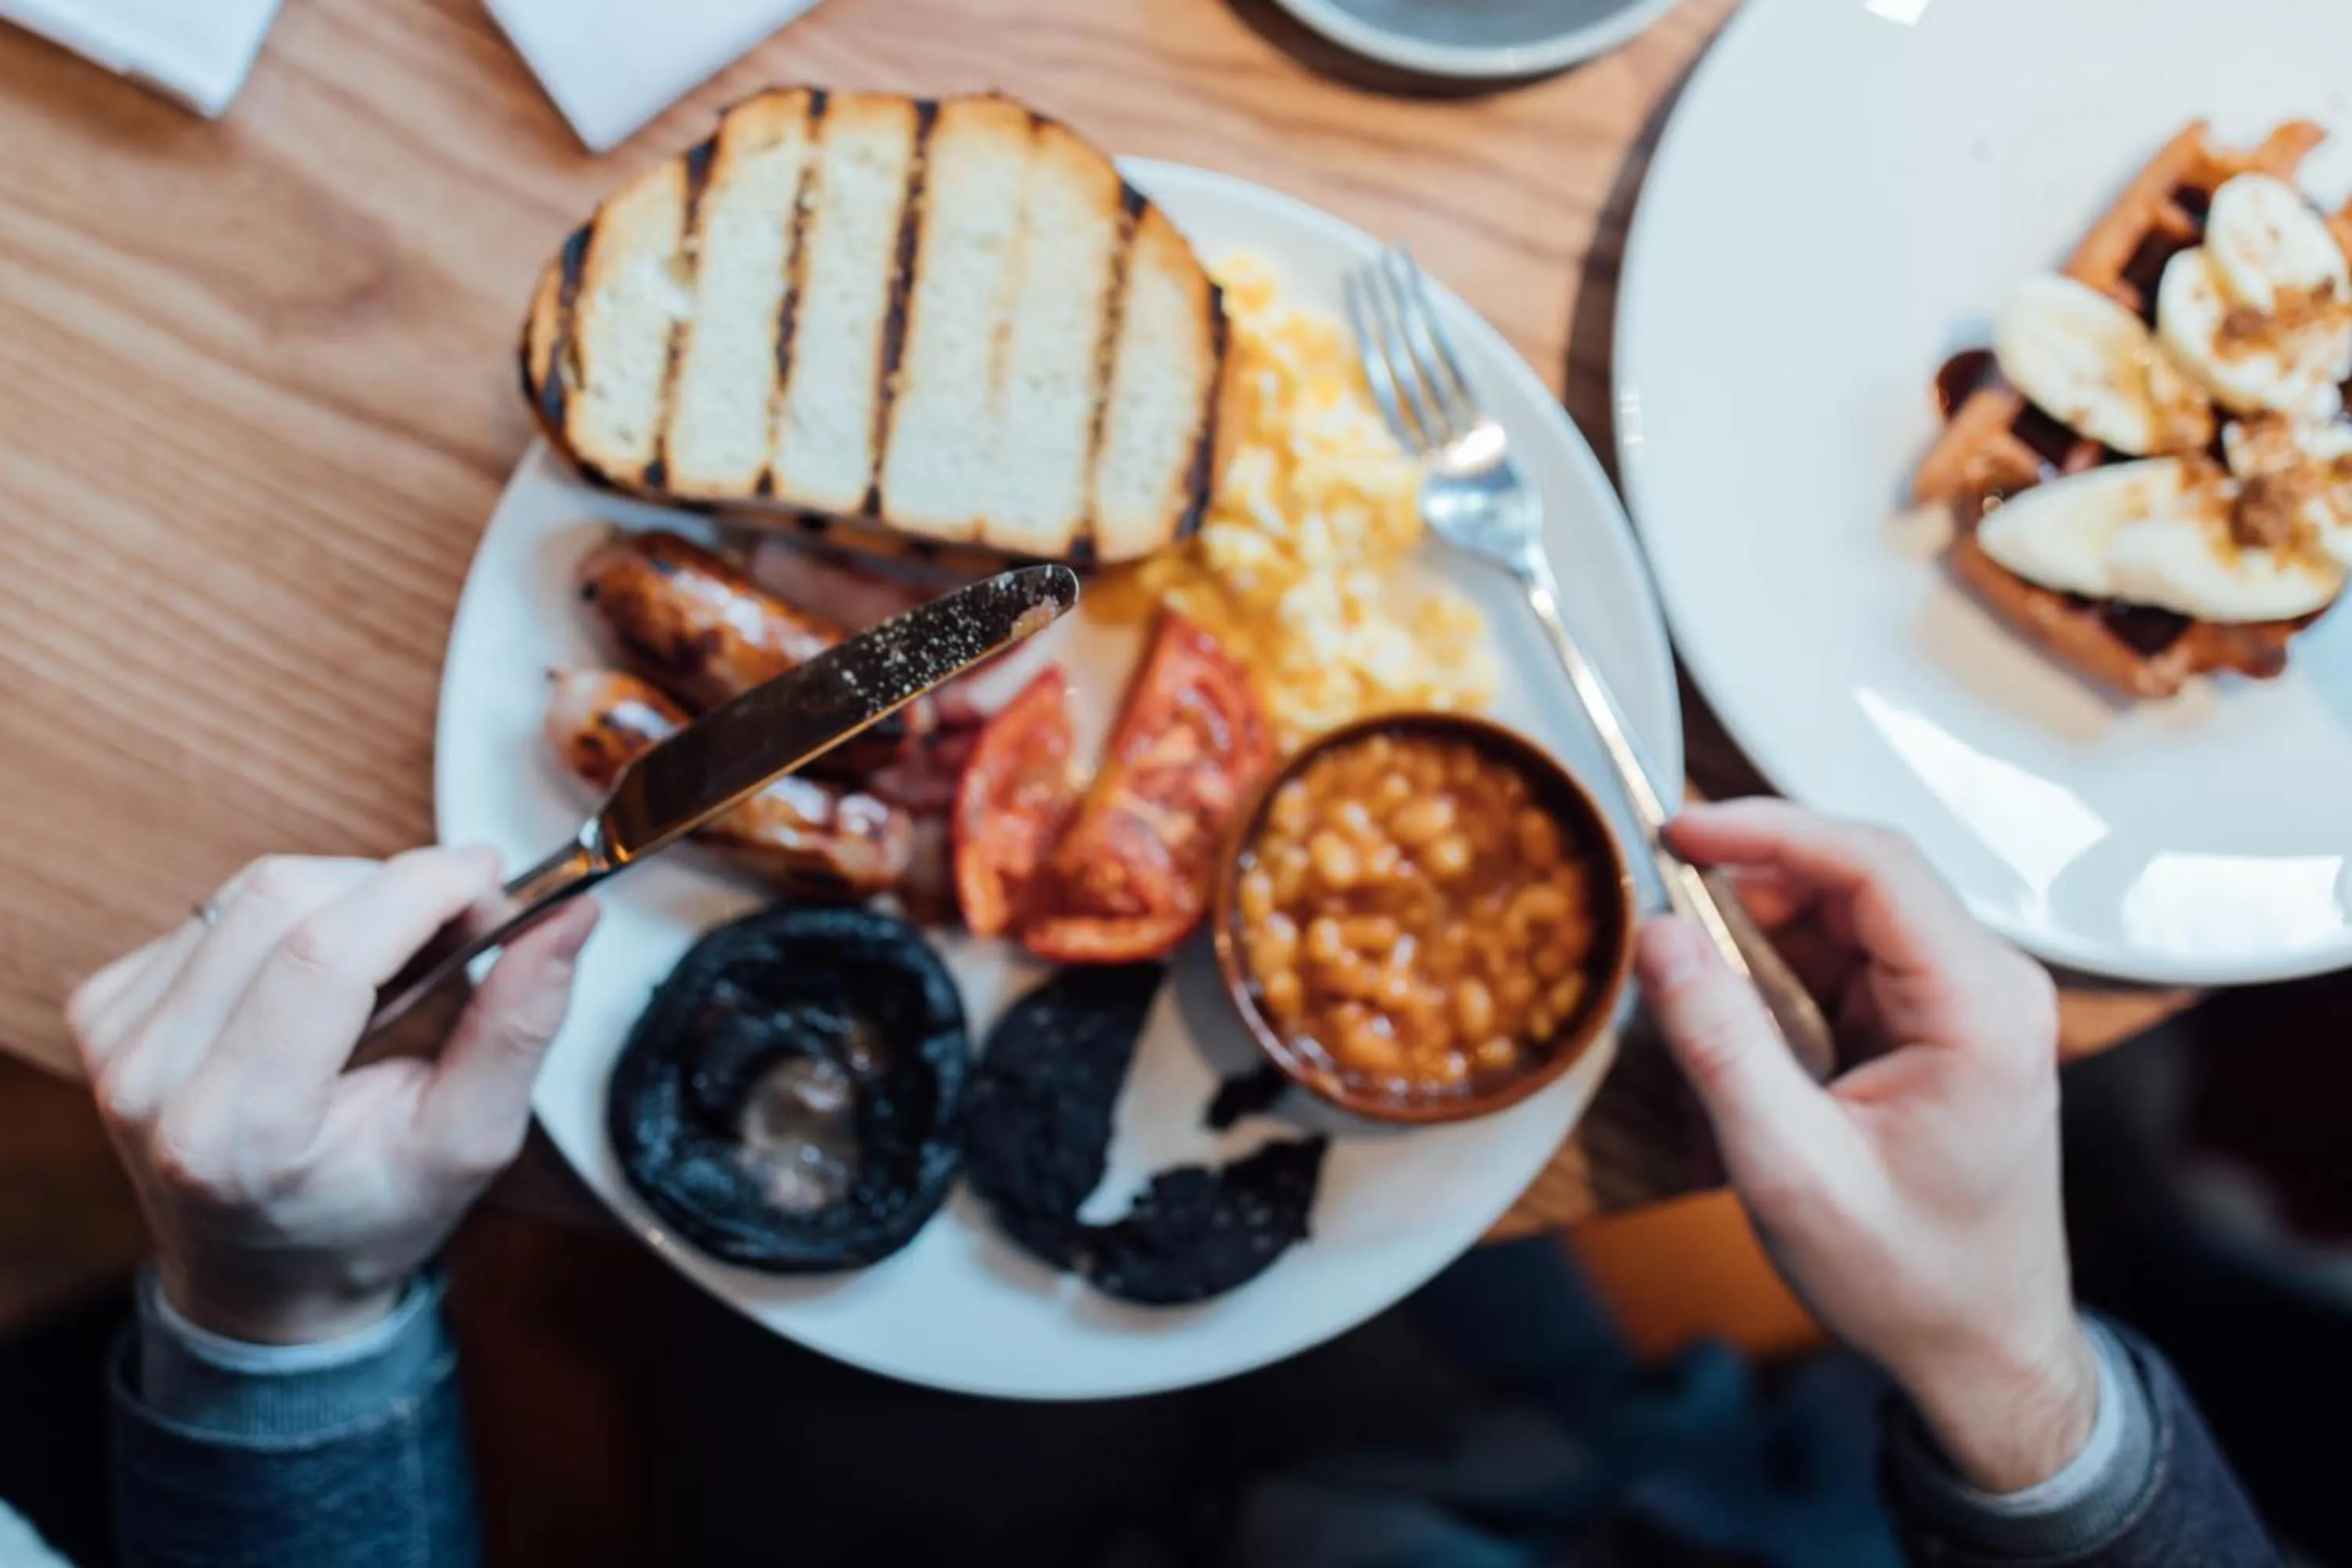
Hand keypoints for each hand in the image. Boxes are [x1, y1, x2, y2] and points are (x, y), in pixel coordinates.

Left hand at [66, 848, 597, 1344]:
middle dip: (391, 883)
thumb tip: (568, 917)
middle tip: (461, 916)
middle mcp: (154, 1084)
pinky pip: (210, 911)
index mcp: (239, 1132)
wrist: (260, 1279)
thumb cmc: (366, 1217)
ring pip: (245, 892)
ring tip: (396, 950)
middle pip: (280, 901)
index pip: (323, 956)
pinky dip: (287, 918)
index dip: (418, 889)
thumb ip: (518, 1028)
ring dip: (344, 894)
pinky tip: (319, 972)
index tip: (490, 874)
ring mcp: (115, 1044)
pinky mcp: (100, 1011)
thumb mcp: (469, 1143)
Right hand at [1637, 800, 2095, 1492]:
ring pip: (1839, 917)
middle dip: (1746, 887)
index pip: (1872, 863)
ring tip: (1688, 996)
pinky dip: (1774, 979)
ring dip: (1755, 940)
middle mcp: (1986, 984)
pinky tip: (1732, 1027)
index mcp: (1980, 1007)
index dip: (1766, 829)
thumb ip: (1722, 1045)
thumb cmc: (1909, 1277)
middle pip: (1852, 878)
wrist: (1983, 1352)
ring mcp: (1962, 1001)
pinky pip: (1841, 963)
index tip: (1672, 829)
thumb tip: (1658, 934)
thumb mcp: (1793, 1169)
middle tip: (1654, 916)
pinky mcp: (1932, 1023)